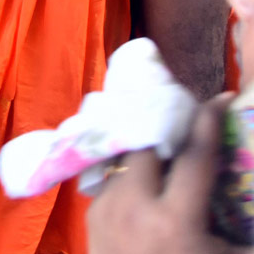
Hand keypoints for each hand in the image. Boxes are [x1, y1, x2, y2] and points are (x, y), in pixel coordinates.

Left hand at [87, 95, 249, 253]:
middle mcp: (135, 207)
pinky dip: (132, 171)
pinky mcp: (92, 215)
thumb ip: (244, 232)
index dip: (207, 123)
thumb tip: (247, 207)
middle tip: (184, 113)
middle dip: (165, 124)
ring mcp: (108, 208)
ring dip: (147, 147)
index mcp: (174, 220)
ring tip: (166, 137)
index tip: (220, 98)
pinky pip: (113, 179)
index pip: (193, 157)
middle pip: (146, 141)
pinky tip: (148, 169)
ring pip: (126, 158)